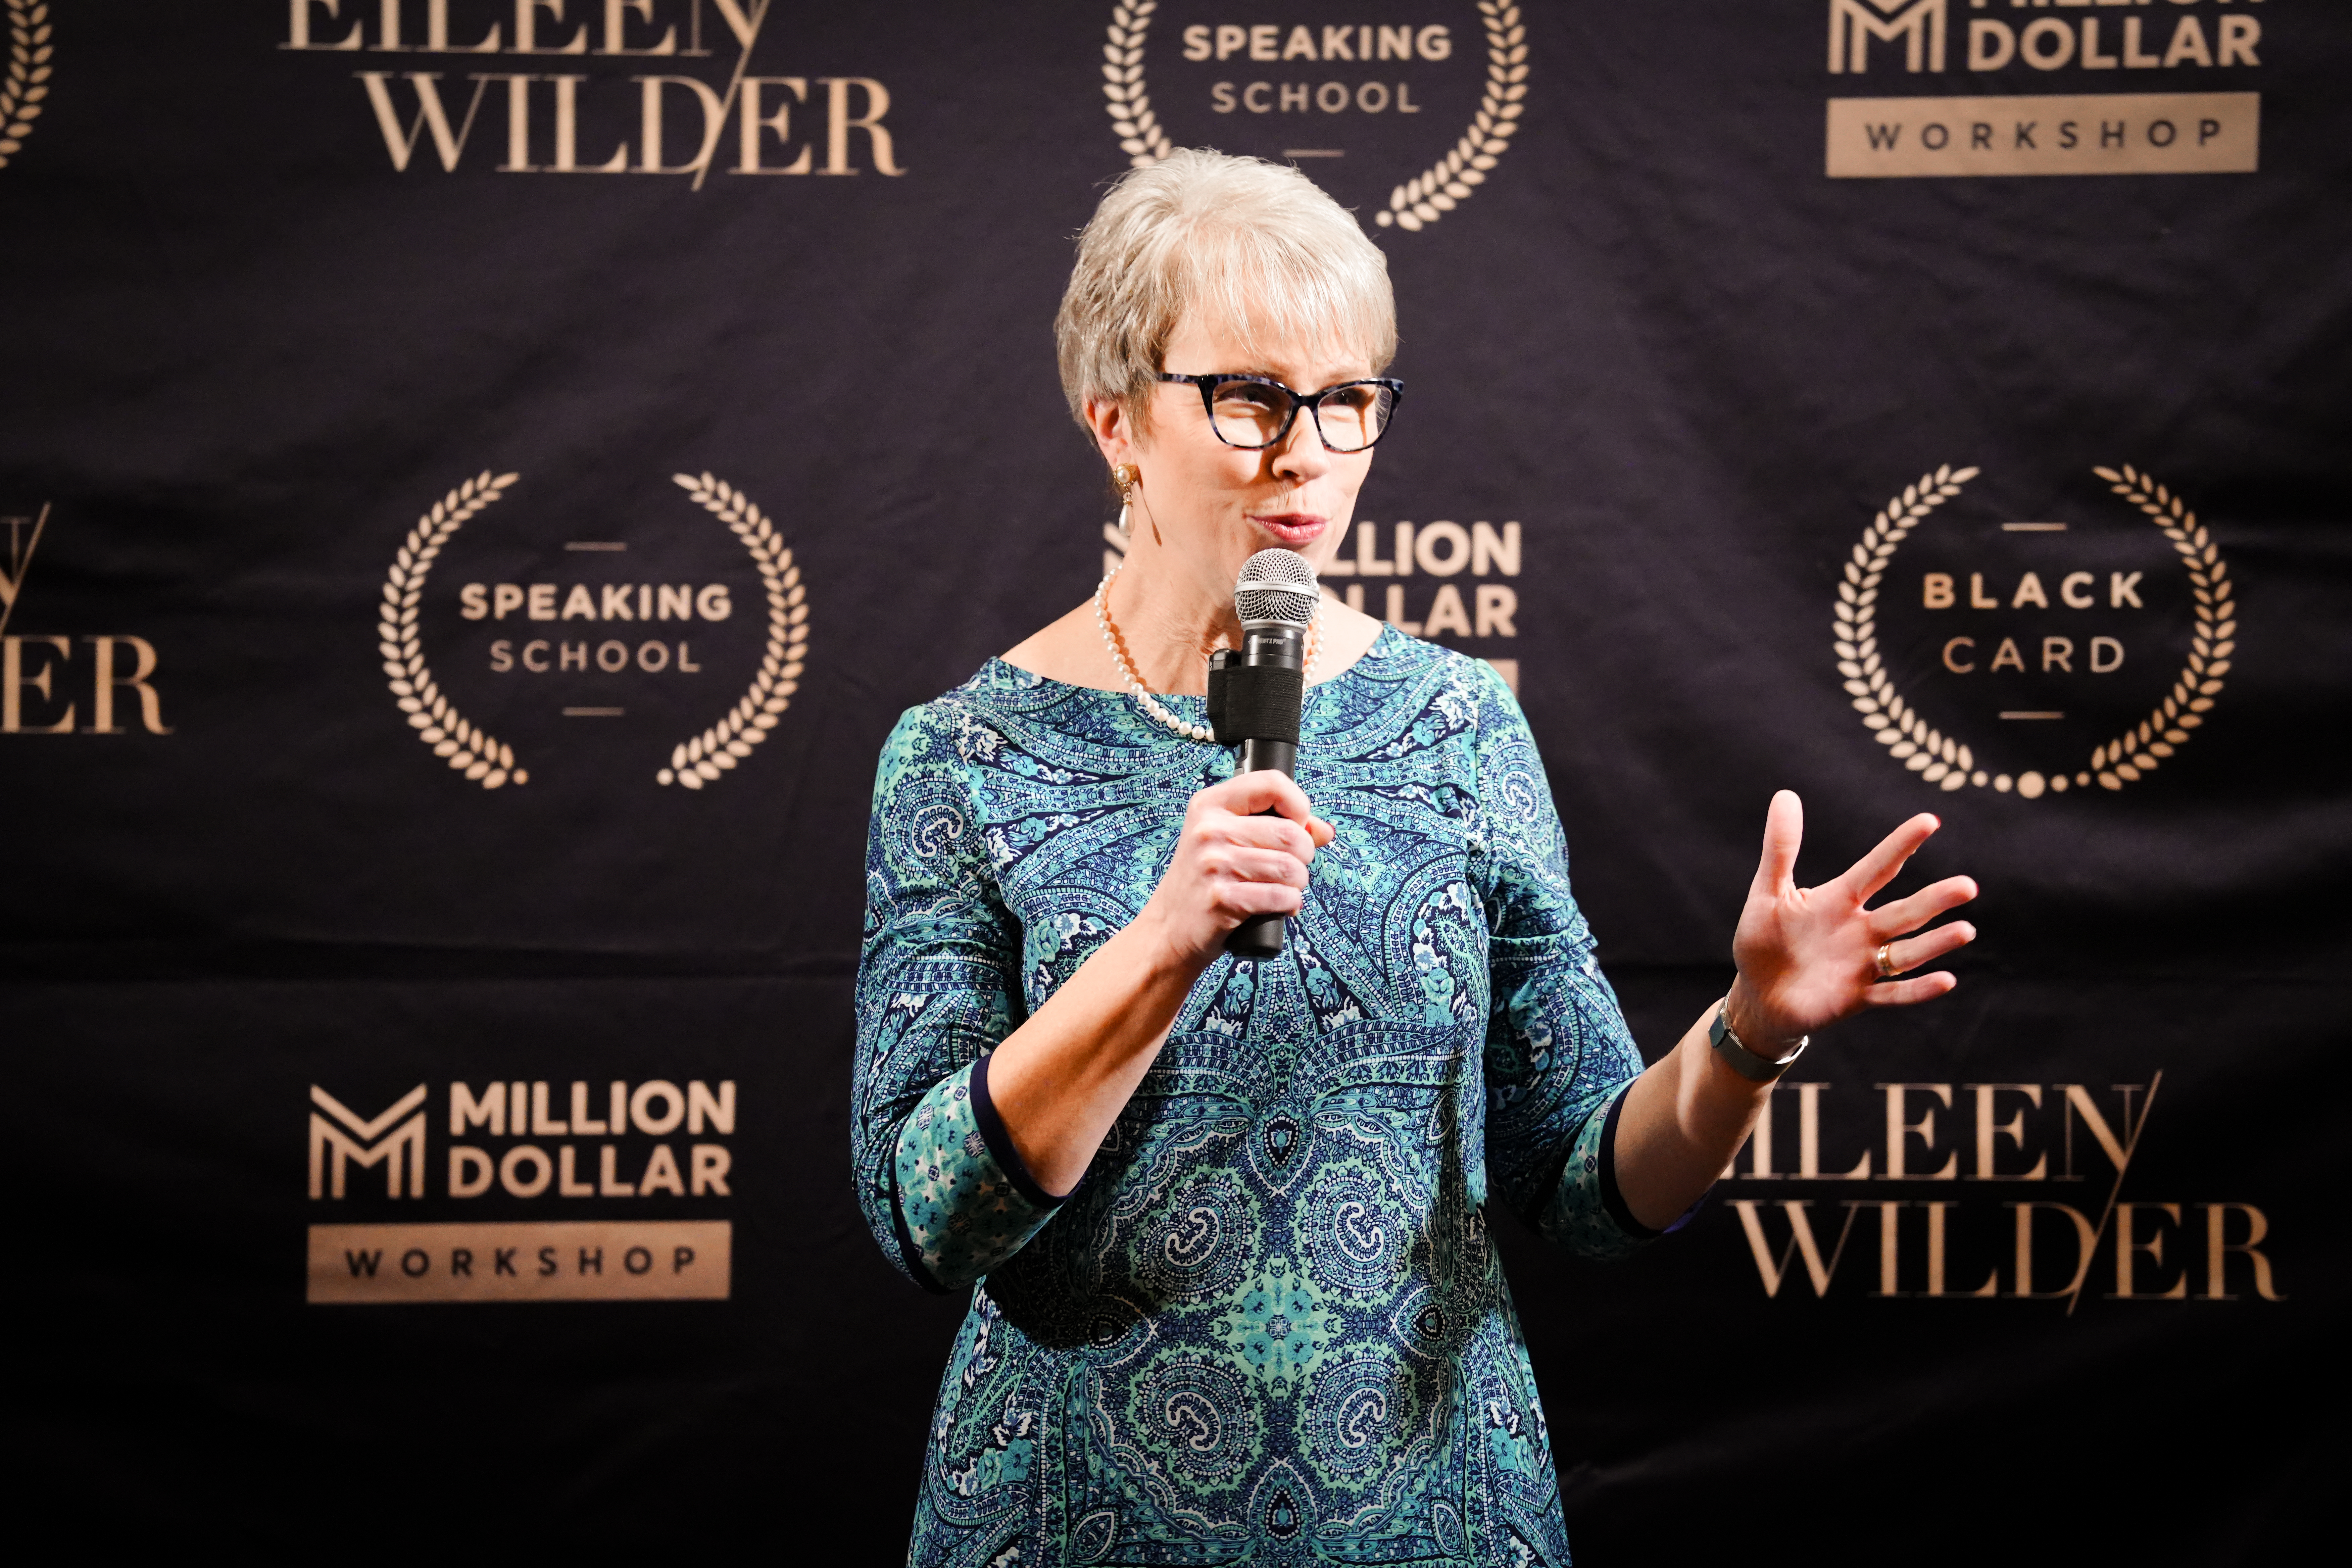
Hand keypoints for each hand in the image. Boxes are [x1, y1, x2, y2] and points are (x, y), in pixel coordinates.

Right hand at [1133, 771, 1335, 970]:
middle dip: (1303, 856)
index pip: (1273, 783)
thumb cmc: (1205, 881)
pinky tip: (1277, 906)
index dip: (1298, 806)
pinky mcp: (1221, 899)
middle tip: (1287, 868)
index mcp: (1210, 804)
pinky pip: (1281, 897)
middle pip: (1291, 833)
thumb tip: (1324, 830)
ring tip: (1282, 888)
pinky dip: (1289, 905)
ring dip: (1297, 884)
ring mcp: (1213, 863)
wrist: (1168, 928)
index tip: (1295, 826)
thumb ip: (1276, 825)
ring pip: (1291, 868)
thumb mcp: (1229, 841)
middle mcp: (1209, 829)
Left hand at [1725, 790, 1977, 1047]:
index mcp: (1840, 900)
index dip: (1900, 846)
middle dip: (1934, 900)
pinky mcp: (1857, 997)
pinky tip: (1946, 980)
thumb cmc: (1763, 941)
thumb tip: (1785, 794)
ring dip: (1935, 943)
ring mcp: (1862, 965)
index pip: (1876, 868)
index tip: (1929, 820)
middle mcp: (1860, 930)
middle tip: (1967, 886)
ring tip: (1965, 930)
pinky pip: (1893, 994)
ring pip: (1906, 952)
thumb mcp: (1768, 893)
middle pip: (1903, 913)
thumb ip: (1780, 848)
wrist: (1758, 996)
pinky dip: (1917, 990)